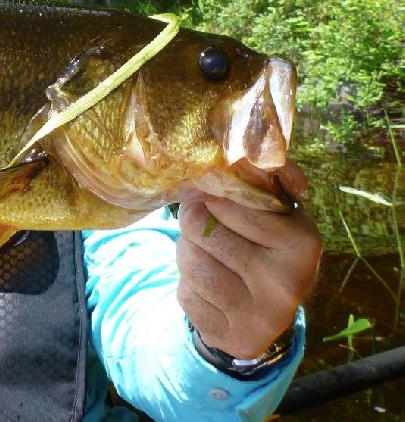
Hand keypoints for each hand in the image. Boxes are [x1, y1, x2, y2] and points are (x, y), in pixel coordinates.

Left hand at [175, 164, 321, 358]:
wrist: (267, 312)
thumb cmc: (264, 245)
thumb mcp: (275, 211)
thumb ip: (262, 178)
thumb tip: (243, 152)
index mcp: (304, 242)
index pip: (224, 202)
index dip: (210, 199)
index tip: (217, 203)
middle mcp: (288, 283)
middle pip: (199, 229)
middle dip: (193, 225)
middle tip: (207, 229)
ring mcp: (262, 316)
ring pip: (188, 262)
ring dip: (187, 254)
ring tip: (209, 257)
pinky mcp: (233, 337)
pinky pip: (185, 296)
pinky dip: (188, 287)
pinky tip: (211, 290)